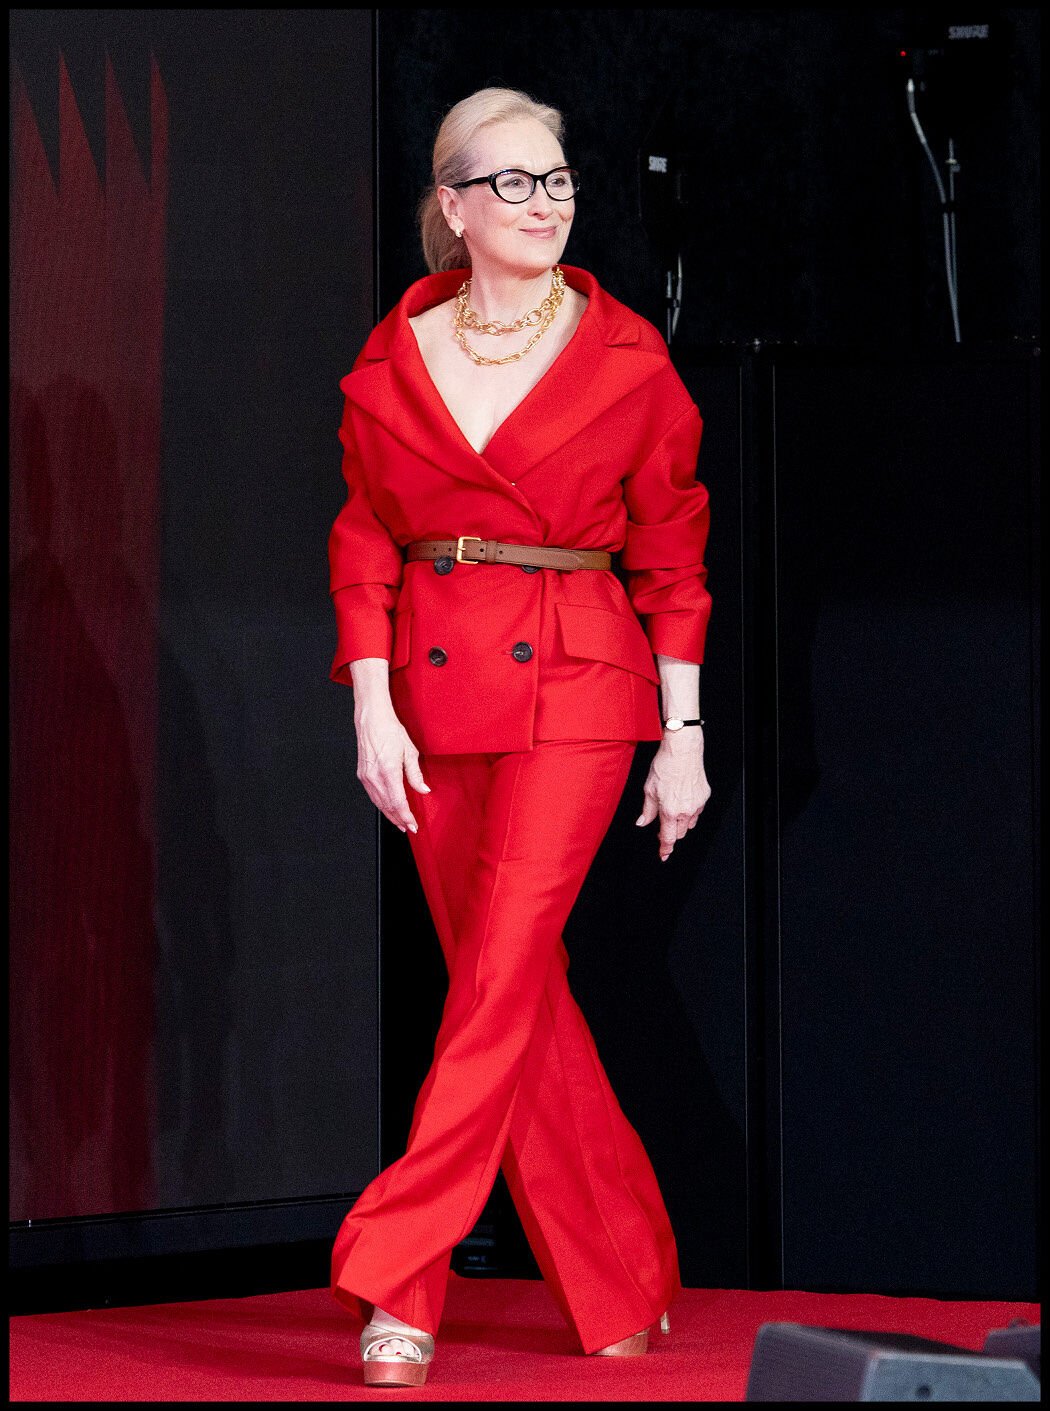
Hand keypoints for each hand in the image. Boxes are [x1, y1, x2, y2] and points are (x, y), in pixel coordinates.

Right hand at [354, 706, 430, 832]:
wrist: (372, 719)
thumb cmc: (390, 730)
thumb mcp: (410, 751)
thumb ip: (416, 774)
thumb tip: (423, 790)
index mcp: (388, 771)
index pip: (398, 802)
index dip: (406, 816)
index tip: (413, 825)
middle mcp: (374, 776)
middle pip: (387, 806)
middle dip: (398, 820)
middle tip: (408, 828)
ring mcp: (366, 776)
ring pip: (378, 803)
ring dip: (389, 815)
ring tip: (399, 822)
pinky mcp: (362, 774)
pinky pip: (372, 795)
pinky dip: (381, 805)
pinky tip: (387, 808)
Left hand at [635, 732, 710, 860]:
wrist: (683, 751)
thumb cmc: (665, 766)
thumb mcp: (649, 789)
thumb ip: (646, 810)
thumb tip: (642, 822)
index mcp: (670, 811)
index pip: (668, 838)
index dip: (665, 849)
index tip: (663, 855)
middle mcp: (686, 810)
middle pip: (679, 833)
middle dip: (670, 833)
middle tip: (661, 826)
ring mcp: (697, 804)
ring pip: (689, 823)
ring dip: (680, 823)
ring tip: (672, 809)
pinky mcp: (704, 796)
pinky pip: (697, 811)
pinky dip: (689, 811)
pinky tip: (682, 799)